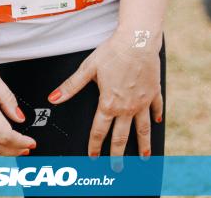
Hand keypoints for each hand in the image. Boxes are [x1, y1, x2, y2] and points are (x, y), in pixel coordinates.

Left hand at [47, 31, 162, 158]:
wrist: (138, 41)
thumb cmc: (113, 52)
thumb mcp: (88, 68)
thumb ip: (71, 86)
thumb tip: (54, 98)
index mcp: (108, 103)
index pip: (99, 130)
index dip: (95, 146)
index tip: (94, 157)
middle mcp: (126, 107)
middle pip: (121, 136)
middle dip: (118, 154)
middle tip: (117, 168)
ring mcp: (142, 102)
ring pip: (142, 129)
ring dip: (143, 145)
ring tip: (145, 158)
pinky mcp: (154, 93)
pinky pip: (156, 109)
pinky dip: (157, 117)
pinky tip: (157, 122)